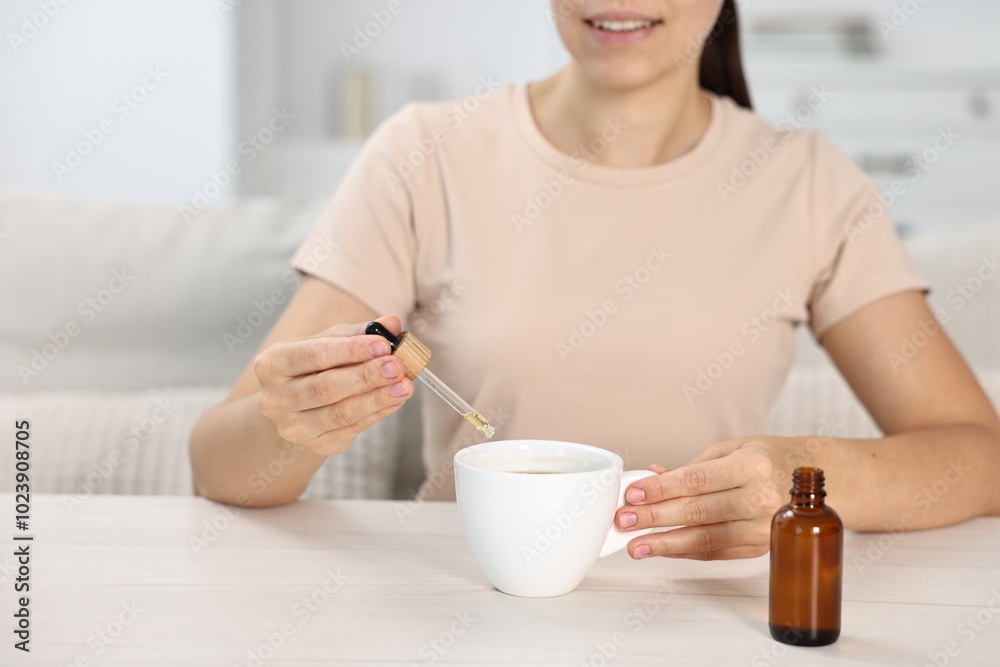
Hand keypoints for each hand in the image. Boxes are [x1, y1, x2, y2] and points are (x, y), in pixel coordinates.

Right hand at [253, 315, 412, 455]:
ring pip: (339, 413)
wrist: (296, 404)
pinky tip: (396, 400)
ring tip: (404, 386)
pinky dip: (377, 413)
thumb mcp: (329, 341)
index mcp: (272, 363)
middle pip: (325, 388)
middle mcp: (275, 398)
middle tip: (398, 366)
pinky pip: (351, 429)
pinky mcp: (315, 444)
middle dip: (365, 376)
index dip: (350, 350)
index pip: (313, 354)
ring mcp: (292, 426)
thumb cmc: (313, 365)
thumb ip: (359, 332)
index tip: (383, 345)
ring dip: (376, 399)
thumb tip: (392, 323)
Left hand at [615, 437, 794, 559]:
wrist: (814, 479)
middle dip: (655, 518)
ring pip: (706, 539)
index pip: (697, 480)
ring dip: (666, 544)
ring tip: (636, 546)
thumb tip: (653, 477)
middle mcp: (760, 498)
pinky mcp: (761, 547)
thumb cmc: (769, 457)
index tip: (633, 494)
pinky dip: (687, 552)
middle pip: (698, 511)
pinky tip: (664, 549)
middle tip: (624, 521)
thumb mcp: (733, 449)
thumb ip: (693, 467)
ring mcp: (762, 527)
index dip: (662, 489)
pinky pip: (717, 552)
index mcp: (752, 466)